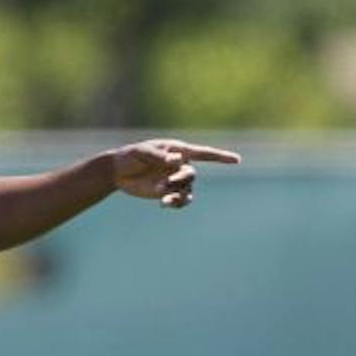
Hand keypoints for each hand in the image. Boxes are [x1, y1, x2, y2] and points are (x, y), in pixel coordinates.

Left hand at [111, 139, 242, 209]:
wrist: (119, 171)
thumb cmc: (131, 155)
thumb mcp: (142, 152)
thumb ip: (159, 156)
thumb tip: (176, 161)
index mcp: (178, 150)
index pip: (203, 154)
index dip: (220, 157)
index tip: (236, 161)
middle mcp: (180, 165)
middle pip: (191, 175)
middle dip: (180, 180)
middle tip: (165, 185)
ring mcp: (174, 180)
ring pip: (187, 190)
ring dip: (177, 196)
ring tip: (163, 201)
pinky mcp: (167, 192)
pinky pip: (180, 200)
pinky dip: (176, 204)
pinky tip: (165, 205)